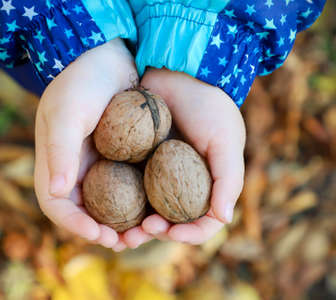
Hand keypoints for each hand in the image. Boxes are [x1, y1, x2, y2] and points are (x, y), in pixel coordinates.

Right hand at [34, 39, 148, 249]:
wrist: (106, 55)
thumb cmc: (82, 81)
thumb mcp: (68, 113)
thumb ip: (61, 151)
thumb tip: (58, 193)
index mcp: (54, 163)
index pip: (57, 206)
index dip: (76, 226)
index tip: (102, 235)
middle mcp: (74, 169)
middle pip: (84, 212)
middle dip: (104, 231)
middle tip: (129, 242)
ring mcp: (97, 164)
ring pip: (107, 203)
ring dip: (123, 221)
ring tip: (146, 232)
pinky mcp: (118, 156)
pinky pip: (126, 185)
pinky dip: (137, 200)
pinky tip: (155, 207)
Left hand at [131, 68, 245, 244]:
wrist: (177, 70)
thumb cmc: (208, 105)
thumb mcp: (225, 140)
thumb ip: (228, 179)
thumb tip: (223, 219)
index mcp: (208, 183)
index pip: (202, 222)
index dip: (189, 234)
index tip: (173, 233)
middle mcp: (182, 182)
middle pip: (170, 221)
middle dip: (155, 233)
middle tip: (136, 234)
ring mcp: (157, 172)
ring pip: (145, 210)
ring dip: (133, 225)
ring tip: (119, 231)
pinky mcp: (136, 159)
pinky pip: (127, 187)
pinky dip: (119, 201)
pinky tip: (107, 209)